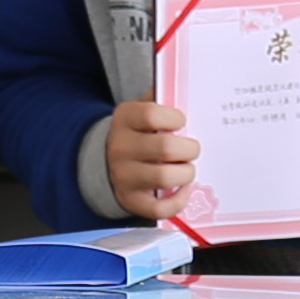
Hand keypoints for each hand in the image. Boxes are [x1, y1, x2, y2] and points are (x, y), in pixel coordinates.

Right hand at [104, 95, 200, 221]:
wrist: (107, 160)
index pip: (152, 115)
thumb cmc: (137, 132)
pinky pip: (160, 208)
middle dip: (189, 148)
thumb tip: (185, 90)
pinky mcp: (130, 200)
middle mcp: (120, 148)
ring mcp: (123, 176)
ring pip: (164, 177)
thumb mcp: (141, 109)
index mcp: (124, 119)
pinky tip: (182, 188)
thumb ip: (160, 98)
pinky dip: (178, 200)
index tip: (182, 122)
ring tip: (186, 168)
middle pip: (165, 148)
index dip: (175, 118)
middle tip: (191, 148)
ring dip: (186, 173)